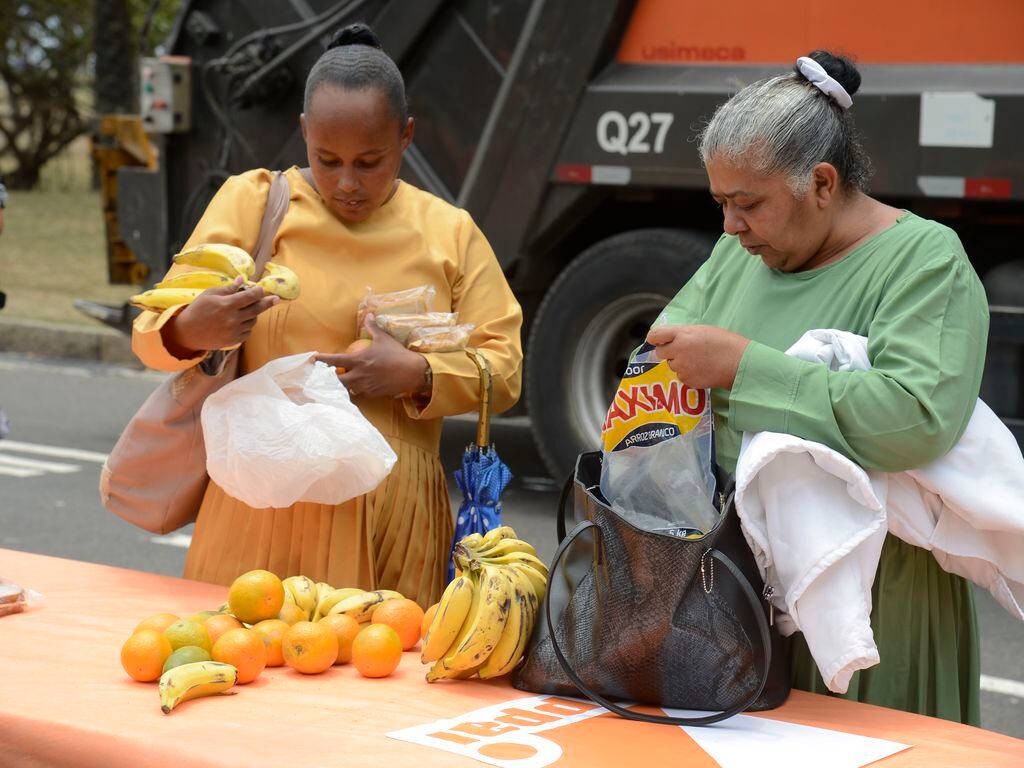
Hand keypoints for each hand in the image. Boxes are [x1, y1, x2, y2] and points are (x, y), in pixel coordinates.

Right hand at [161, 278, 278, 355]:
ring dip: (253, 314)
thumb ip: (228, 288)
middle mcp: (233, 319)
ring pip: (253, 321)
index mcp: (227, 305)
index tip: (261, 289)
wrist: (187, 332)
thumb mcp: (210, 294)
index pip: (250, 296)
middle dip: (267, 302)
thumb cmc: (198, 309)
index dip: (258, 291)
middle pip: (257, 309)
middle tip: (276, 298)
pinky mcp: (233, 341)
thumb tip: (242, 280)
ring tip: (246, 310)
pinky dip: (247, 326)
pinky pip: (248, 332)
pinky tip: (241, 321)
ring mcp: (234, 331)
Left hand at [316, 314, 428, 398]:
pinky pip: (360, 394)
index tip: (312, 359)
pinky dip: (357, 390)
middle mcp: (358, 375)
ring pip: (347, 389)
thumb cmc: (397, 354)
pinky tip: (358, 386)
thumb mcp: (384, 338)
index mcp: (358, 360)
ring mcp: (365, 386)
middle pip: (336, 380)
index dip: (321, 360)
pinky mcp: (373, 394)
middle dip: (329, 378)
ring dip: (343, 385)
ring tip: (342, 381)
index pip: (334, 361)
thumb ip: (372, 327)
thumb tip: (369, 314)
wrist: (413, 372)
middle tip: (327, 375)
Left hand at [645, 324, 749, 388]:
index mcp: (682, 335)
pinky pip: (681, 377)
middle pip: (660, 353)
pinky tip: (700, 369)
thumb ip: (683, 334)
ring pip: (672, 366)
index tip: (658, 340)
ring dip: (679, 363)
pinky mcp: (687, 380)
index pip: (655, 335)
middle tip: (682, 351)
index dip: (655, 338)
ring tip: (697, 360)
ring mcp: (682, 367)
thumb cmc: (724, 343)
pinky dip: (688, 374)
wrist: (738, 363)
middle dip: (668, 352)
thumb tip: (670, 338)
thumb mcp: (702, 330)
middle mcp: (678, 351)